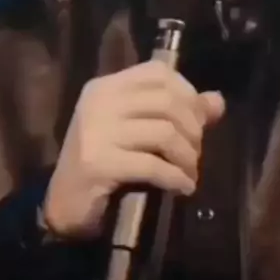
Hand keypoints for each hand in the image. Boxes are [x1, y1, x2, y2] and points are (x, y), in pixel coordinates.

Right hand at [42, 60, 224, 238]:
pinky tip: (182, 188)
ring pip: (164, 132)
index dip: (187, 92)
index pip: (157, 73)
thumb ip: (175, 112)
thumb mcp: (135, 131)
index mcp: (106, 87)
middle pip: (166, 100)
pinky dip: (176, 178)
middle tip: (196, 153)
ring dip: (188, 156)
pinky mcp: (99, 164)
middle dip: (192, 128)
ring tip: (190, 172)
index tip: (197, 120)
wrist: (63, 207)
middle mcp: (100, 102)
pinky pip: (153, 165)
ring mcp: (96, 132)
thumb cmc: (102, 164)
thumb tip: (216, 101)